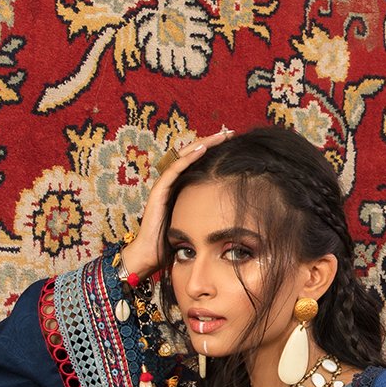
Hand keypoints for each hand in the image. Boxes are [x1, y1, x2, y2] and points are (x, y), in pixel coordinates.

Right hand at [120, 127, 233, 281]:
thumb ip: (209, 211)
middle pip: (192, 153)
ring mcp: (164, 184)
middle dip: (211, 141)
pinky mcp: (159, 190)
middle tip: (229, 132)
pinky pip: (174, 169)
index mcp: (181, 186)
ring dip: (203, 144)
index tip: (232, 143)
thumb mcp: (198, 221)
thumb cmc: (174, 241)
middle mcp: (172, 181)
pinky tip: (202, 149)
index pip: (198, 161)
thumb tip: (233, 208)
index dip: (213, 150)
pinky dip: (189, 158)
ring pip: (184, 156)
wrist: (152, 254)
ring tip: (220, 136)